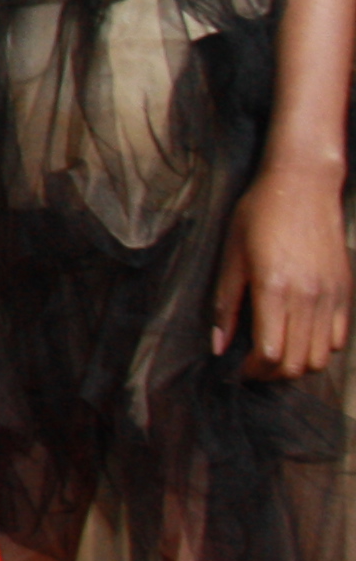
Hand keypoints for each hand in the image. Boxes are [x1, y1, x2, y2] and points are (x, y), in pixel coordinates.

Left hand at [214, 164, 353, 379]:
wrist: (303, 186)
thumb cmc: (259, 215)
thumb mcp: (231, 255)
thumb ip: (224, 304)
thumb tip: (218, 345)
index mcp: (274, 289)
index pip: (269, 353)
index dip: (252, 370)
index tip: (239, 368)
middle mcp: (308, 298)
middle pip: (296, 363)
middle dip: (271, 374)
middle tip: (254, 367)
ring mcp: (331, 297)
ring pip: (320, 357)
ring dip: (296, 365)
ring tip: (276, 354)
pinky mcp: (346, 293)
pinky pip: (338, 339)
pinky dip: (319, 349)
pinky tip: (299, 337)